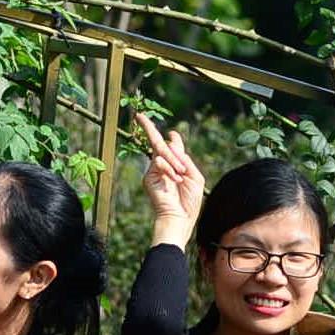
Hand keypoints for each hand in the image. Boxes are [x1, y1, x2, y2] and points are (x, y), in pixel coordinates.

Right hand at [134, 113, 207, 249]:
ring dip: (175, 160)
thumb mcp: (195, 177)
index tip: (172, 132)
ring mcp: (155, 172)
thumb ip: (186, 160)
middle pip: (157, 143)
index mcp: (177, 167)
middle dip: (148, 128)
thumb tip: (173, 144)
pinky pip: (158, 162)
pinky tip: (176, 178)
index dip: (172, 139)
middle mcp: (164, 167)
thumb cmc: (189, 202)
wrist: (179, 218)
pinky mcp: (149, 178)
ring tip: (181, 176)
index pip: (172, 148)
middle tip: (139, 116)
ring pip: (161, 151)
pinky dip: (169, 168)